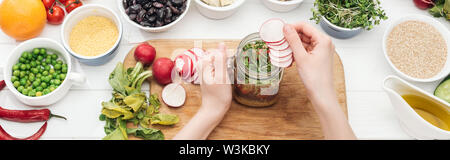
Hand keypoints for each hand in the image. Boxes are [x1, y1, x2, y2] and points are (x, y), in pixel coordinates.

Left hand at [172, 43, 231, 139]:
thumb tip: (222, 44)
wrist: (214, 109)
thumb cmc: (219, 96)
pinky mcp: (208, 74)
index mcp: (203, 64)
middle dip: (224, 61)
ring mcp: (204, 69)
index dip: (226, 57)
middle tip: (227, 73)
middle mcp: (201, 65)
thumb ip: (221, 59)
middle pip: (217, 54)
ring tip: (226, 76)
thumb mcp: (222, 76)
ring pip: (218, 60)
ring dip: (224, 65)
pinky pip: (217, 66)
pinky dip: (222, 69)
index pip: (217, 51)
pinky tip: (224, 77)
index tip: (230, 66)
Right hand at [283, 22, 355, 138]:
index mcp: (323, 40)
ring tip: (283, 51)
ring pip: (304, 42)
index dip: (292, 27)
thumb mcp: (301, 57)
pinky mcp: (318, 58)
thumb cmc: (315, 79)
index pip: (305, 26)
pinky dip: (297, 53)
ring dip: (293, 46)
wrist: (322, 95)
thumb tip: (286, 28)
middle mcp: (324, 43)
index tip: (280, 30)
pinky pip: (305, 50)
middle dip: (291, 37)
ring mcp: (321, 51)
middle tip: (279, 41)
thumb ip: (293, 40)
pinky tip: (289, 59)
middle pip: (305, 34)